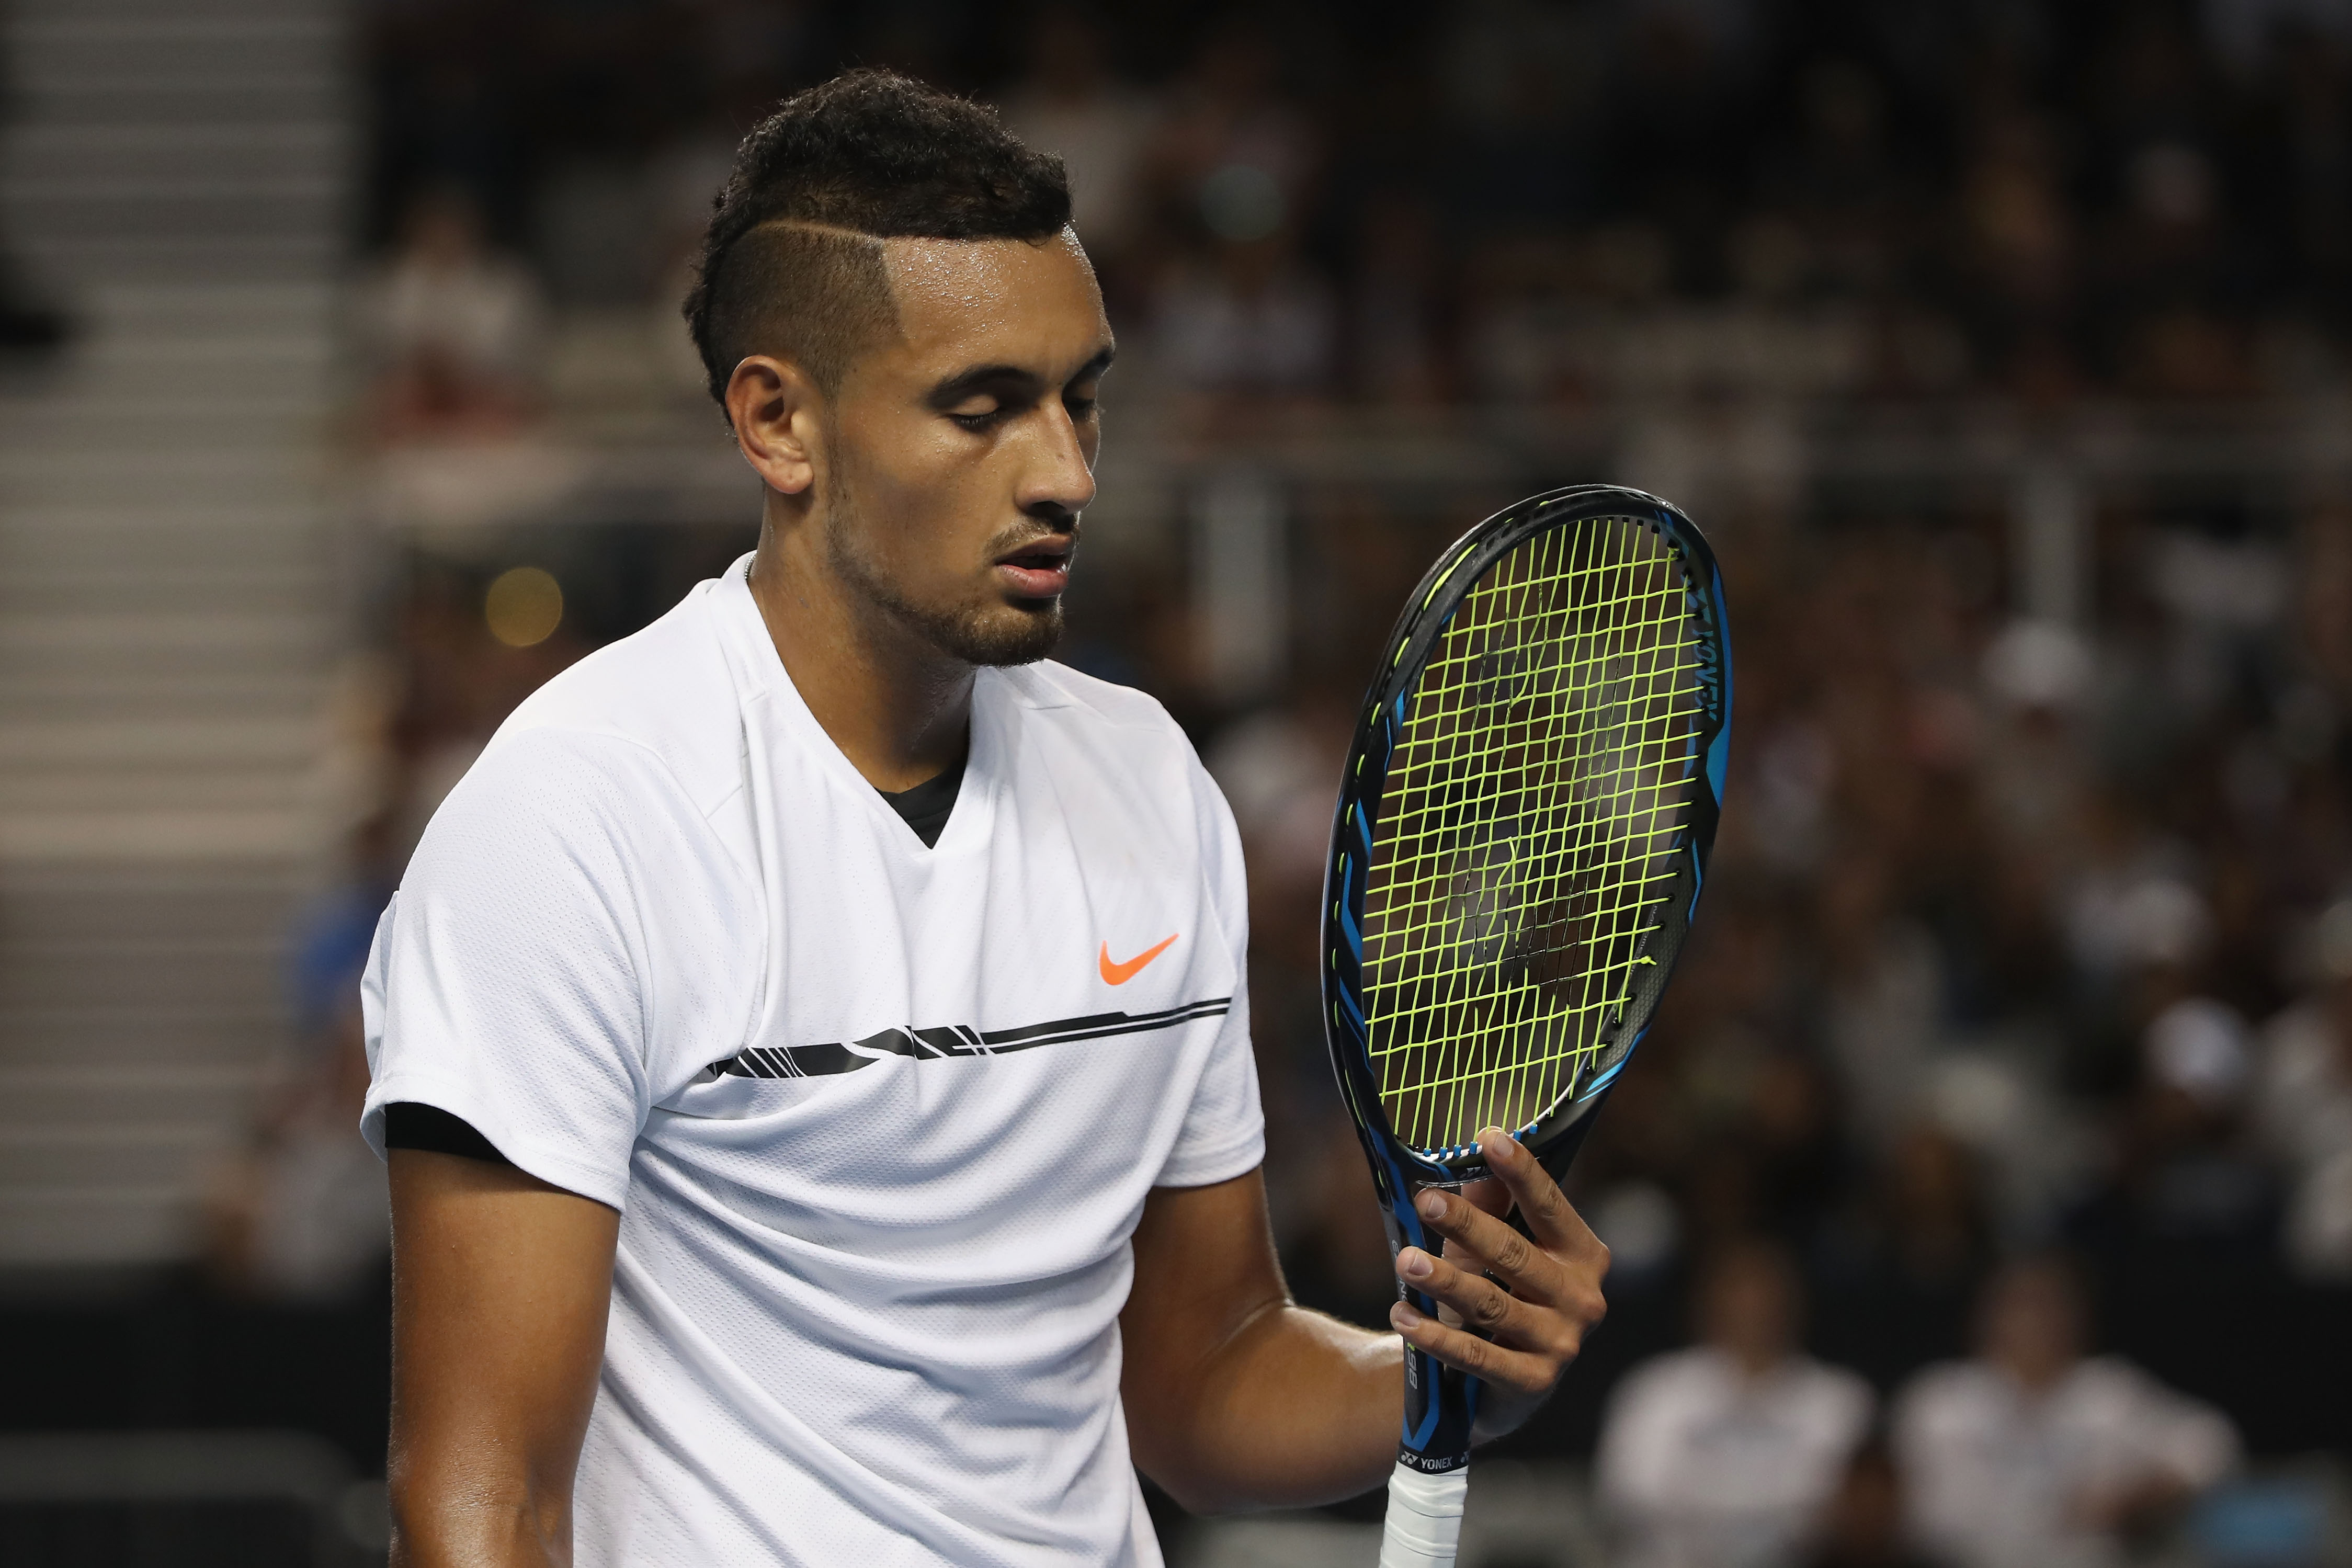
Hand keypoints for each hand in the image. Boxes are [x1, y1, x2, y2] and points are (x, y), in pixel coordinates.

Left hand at [1388, 1127, 1609, 1440]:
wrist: (1493, 1384)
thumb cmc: (1498, 1294)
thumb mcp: (1493, 1250)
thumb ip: (1491, 1209)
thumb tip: (1477, 1159)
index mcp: (1583, 1255)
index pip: (1549, 1206)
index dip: (1521, 1172)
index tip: (1489, 1137)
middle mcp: (1583, 1299)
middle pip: (1515, 1254)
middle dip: (1467, 1225)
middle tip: (1425, 1200)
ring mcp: (1562, 1345)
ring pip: (1493, 1304)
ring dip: (1445, 1281)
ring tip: (1404, 1260)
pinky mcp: (1533, 1384)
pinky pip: (1477, 1357)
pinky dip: (1436, 1336)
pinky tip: (1402, 1315)